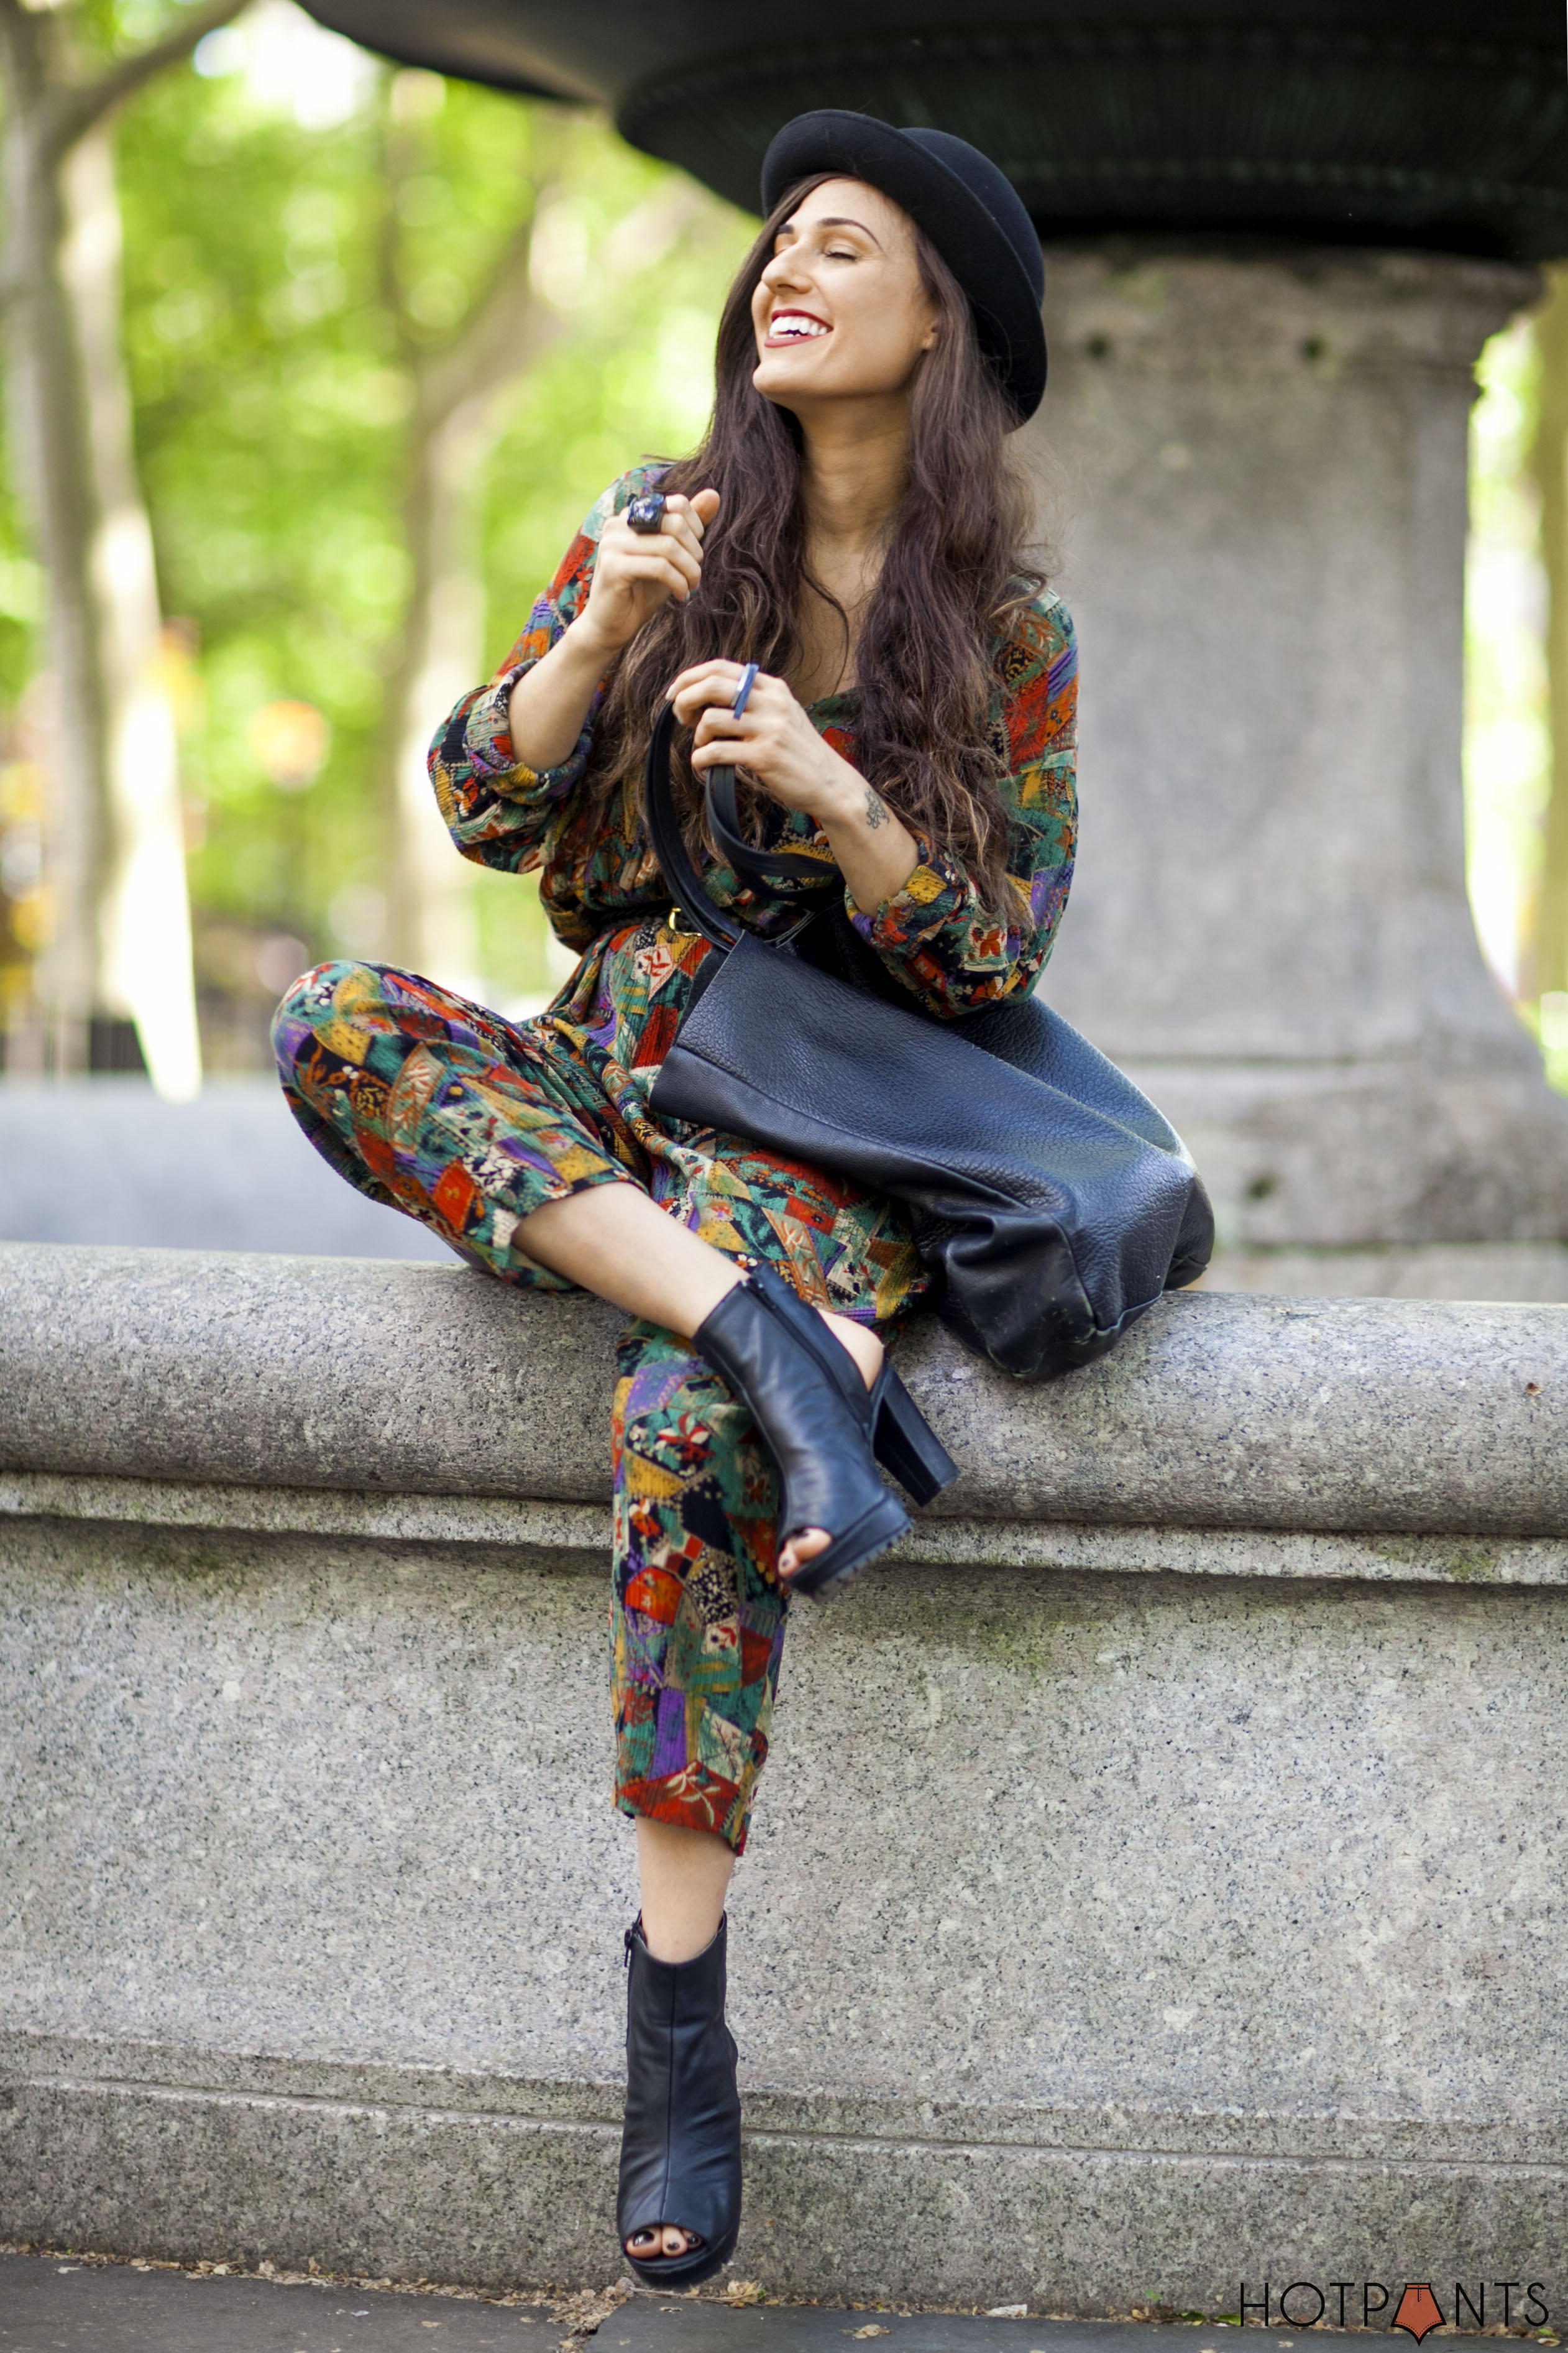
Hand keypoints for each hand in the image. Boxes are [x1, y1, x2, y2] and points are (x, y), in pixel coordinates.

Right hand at [577, 489, 720, 657]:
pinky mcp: (613, 567)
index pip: (677, 504)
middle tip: (695, 576)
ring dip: (689, 571)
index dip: (696, 528)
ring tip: (690, 587)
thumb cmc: (641, 592)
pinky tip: (681, 595)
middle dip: (694, 552)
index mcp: (631, 516)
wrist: (611, 627)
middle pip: (675, 523)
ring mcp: (612, 544)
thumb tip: (715, 494)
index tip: (696, 554)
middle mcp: (618, 524)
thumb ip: (689, 527)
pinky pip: (659, 567)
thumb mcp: (671, 557)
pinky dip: (677, 582)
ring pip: (669, 546)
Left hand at [666, 659, 921, 909]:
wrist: (831, 783)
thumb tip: (707, 697)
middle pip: (712, 686)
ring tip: (704, 748)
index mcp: (773, 687)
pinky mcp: (765, 756)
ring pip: (711, 719)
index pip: (721, 667)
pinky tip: (703, 767)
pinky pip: (717, 752)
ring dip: (698, 736)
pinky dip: (701, 759)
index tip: (674, 692)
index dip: (690, 677)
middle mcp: (772, 702)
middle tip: (680, 718)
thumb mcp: (782, 714)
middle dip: (685, 700)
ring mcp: (769, 729)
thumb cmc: (799, 752)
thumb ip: (752, 701)